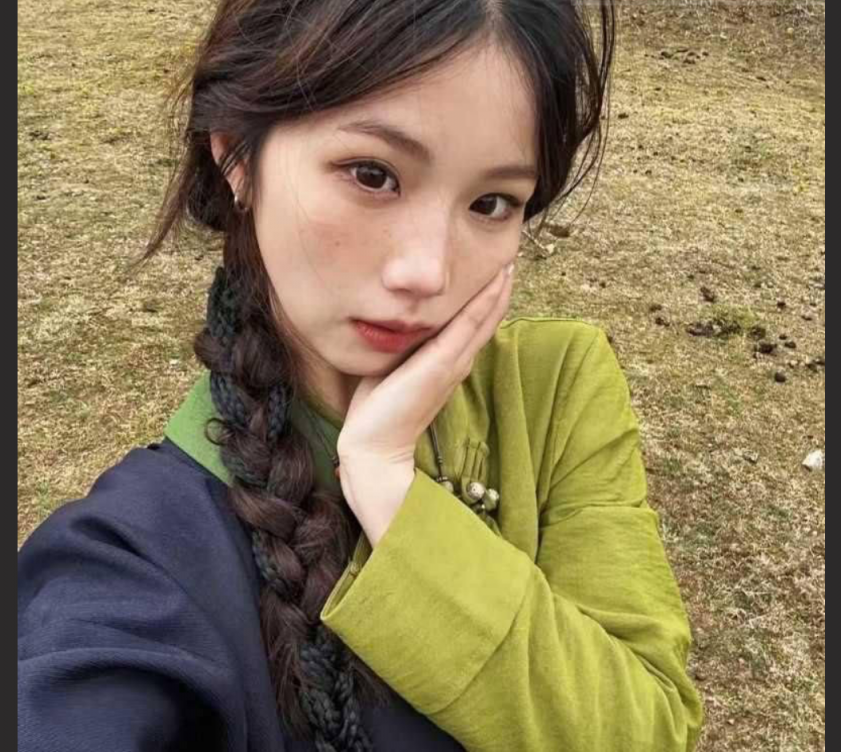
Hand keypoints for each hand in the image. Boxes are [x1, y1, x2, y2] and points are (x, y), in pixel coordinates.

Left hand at [336, 261, 515, 533]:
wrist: (376, 447)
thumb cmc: (378, 411)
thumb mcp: (392, 370)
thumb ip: (402, 350)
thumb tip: (395, 326)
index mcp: (446, 365)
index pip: (472, 328)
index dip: (485, 303)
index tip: (492, 275)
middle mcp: (457, 363)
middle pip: (485, 321)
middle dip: (497, 291)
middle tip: (508, 260)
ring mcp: (453, 363)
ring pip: (483, 319)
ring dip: (497, 291)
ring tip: (508, 263)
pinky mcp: (443, 363)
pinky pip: (470, 324)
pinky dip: (485, 301)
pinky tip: (495, 281)